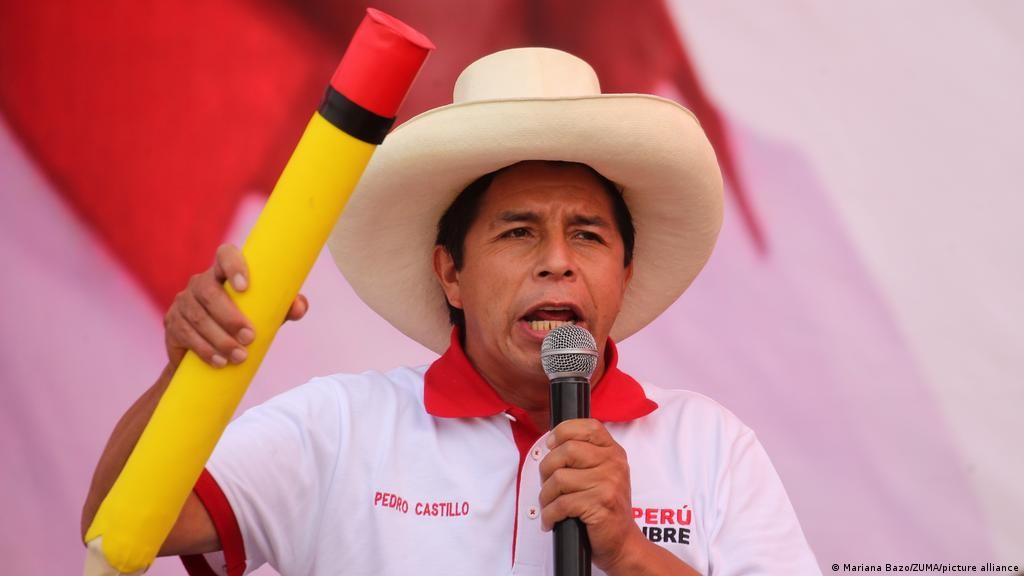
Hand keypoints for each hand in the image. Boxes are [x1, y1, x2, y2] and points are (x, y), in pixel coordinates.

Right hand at [163, 243, 308, 367]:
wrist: (212, 353)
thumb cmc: (246, 323)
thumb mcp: (267, 315)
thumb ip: (285, 308)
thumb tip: (299, 307)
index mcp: (224, 273)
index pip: (225, 255)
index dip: (233, 266)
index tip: (245, 287)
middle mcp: (200, 282)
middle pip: (208, 291)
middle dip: (229, 316)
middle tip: (250, 338)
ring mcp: (183, 301)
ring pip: (197, 316)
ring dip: (219, 338)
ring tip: (239, 356)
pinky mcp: (172, 323)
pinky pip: (185, 334)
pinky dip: (205, 349)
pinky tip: (219, 361)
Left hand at [539, 419, 646, 572]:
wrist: (622, 543)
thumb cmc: (605, 509)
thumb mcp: (603, 474)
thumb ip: (584, 455)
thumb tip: (551, 443)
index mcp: (613, 452)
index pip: (588, 427)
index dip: (563, 432)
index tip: (550, 445)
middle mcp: (614, 464)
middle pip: (567, 450)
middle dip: (547, 468)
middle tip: (547, 484)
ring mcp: (608, 484)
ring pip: (559, 479)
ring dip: (546, 496)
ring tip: (549, 506)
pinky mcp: (600, 505)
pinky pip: (561, 503)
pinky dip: (549, 514)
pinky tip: (551, 520)